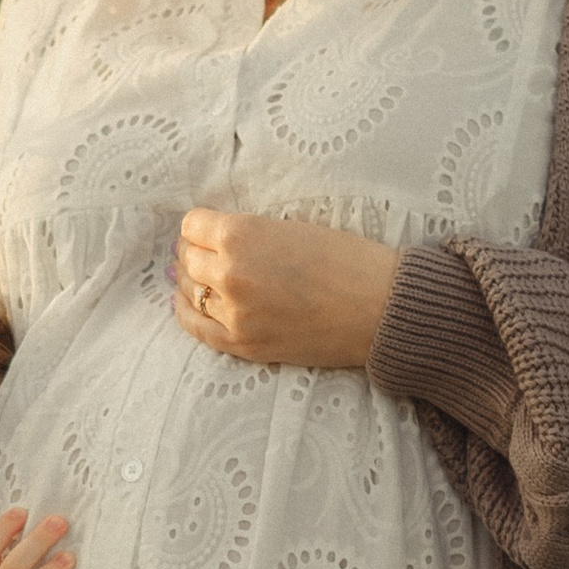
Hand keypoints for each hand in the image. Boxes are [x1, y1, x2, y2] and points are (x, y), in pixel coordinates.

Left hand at [173, 210, 401, 372]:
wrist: (380, 309)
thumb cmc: (348, 260)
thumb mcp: (293, 227)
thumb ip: (250, 233)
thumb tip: (213, 237)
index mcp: (242, 234)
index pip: (193, 225)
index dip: (202, 226)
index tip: (209, 230)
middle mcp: (229, 272)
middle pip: (187, 257)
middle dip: (195, 251)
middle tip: (206, 252)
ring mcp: (233, 312)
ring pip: (189, 291)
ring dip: (192, 280)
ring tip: (200, 276)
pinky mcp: (243, 344)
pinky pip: (196, 327)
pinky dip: (187, 312)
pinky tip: (187, 303)